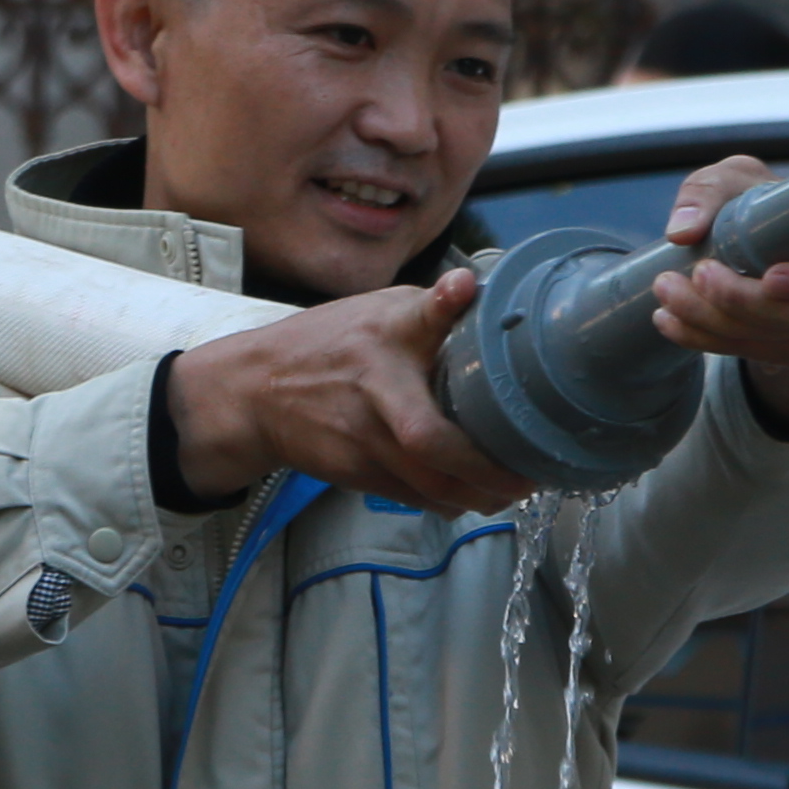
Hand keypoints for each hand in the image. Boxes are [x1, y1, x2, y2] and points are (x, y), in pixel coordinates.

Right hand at [164, 271, 535, 519]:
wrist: (257, 393)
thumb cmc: (330, 346)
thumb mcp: (376, 312)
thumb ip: (429, 308)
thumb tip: (474, 286)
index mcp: (381, 341)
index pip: (414, 320)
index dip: (441, 307)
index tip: (464, 289)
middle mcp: (373, 394)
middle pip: (430, 442)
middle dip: (486, 469)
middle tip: (531, 474)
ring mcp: (363, 443)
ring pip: (429, 485)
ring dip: (478, 495)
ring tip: (514, 489)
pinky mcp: (358, 475)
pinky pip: (414, 498)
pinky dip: (450, 501)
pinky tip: (477, 493)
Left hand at [646, 156, 788, 427]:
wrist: (767, 242)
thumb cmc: (760, 204)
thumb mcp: (737, 181)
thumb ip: (708, 192)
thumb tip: (682, 232)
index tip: (769, 277)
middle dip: (737, 301)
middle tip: (695, 273)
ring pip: (768, 340)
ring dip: (709, 321)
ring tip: (667, 292)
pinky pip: (750, 353)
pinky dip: (703, 339)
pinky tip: (670, 320)